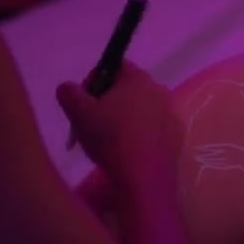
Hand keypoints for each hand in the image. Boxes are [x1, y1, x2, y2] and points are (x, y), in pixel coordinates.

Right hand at [57, 60, 182, 187]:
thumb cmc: (110, 137)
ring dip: (122, 120)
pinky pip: (151, 130)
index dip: (94, 81)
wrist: (144, 176)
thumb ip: (69, 93)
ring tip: (106, 143)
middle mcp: (159, 90)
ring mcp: (170, 114)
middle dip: (107, 103)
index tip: (84, 102)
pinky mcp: (175, 137)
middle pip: (127, 90)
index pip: (114, 67)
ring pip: (139, 111)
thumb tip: (68, 88)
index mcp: (138, 78)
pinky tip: (126, 153)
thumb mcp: (78, 112)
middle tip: (91, 125)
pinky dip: (138, 136)